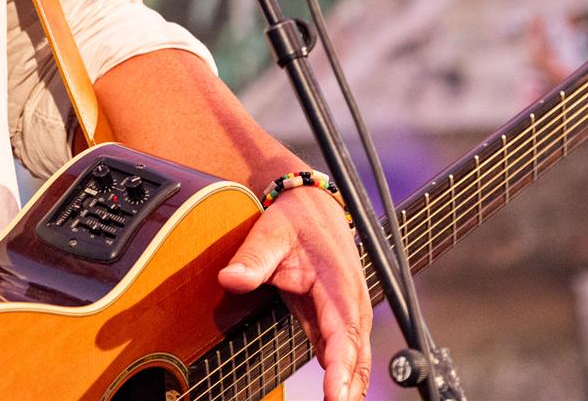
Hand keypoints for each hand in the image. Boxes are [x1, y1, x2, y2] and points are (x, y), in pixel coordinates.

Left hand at [218, 185, 371, 400]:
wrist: (308, 206)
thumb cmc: (293, 221)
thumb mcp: (269, 234)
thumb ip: (252, 260)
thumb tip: (230, 279)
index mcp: (338, 285)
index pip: (344, 333)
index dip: (341, 367)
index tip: (335, 394)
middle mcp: (350, 302)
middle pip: (357, 354)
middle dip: (349, 386)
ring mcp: (346, 313)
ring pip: (354, 358)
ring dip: (348, 385)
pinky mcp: (334, 319)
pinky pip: (341, 353)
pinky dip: (342, 376)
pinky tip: (335, 395)